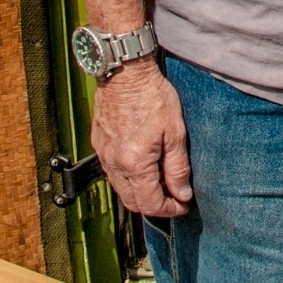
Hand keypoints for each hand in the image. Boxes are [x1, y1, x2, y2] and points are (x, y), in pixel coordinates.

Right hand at [91, 61, 191, 217]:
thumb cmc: (153, 96)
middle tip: (174, 196)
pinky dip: (127, 178)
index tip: (183, 205)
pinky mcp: (98, 144)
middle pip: (132, 203)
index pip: (150, 204)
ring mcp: (103, 154)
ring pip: (120, 189)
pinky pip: (112, 172)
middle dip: (154, 206)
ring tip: (160, 181)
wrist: (125, 71)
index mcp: (135, 164)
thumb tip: (182, 195)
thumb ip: (178, 168)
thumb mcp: (175, 132)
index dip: (170, 210)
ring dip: (140, 193)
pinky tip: (143, 165)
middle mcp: (114, 164)